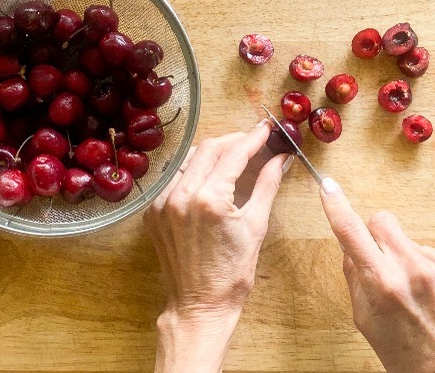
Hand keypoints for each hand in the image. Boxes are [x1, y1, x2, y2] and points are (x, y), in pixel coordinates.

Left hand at [145, 121, 291, 371]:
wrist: (200, 304)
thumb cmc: (231, 273)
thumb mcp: (256, 226)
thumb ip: (267, 185)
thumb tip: (281, 159)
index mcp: (209, 199)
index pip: (233, 154)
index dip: (253, 139)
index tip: (266, 130)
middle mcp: (181, 196)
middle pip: (208, 149)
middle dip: (233, 141)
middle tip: (253, 140)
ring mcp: (163, 204)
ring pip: (187, 160)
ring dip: (210, 152)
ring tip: (231, 155)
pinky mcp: (153, 212)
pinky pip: (172, 179)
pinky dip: (190, 170)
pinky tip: (206, 173)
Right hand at [319, 177, 434, 372]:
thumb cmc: (406, 353)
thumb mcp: (365, 319)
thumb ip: (355, 277)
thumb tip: (348, 244)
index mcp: (383, 284)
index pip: (350, 232)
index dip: (335, 205)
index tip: (327, 187)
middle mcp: (412, 268)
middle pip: (380, 220)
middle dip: (373, 235)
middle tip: (376, 261)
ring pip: (405, 237)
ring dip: (401, 255)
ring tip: (410, 290)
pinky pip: (428, 250)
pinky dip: (423, 266)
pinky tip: (428, 292)